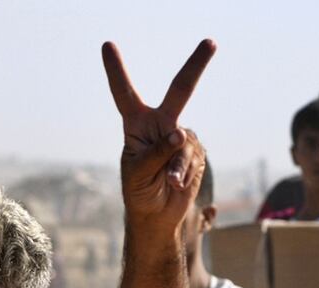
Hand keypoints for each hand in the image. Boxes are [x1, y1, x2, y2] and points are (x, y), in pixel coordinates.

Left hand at [102, 40, 215, 232]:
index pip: (124, 92)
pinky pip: (193, 158)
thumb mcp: (138, 172)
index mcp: (137, 124)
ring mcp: (181, 136)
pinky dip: (184, 172)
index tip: (107, 45)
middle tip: (211, 42)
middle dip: (197, 64)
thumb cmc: (138, 191)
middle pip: (180, 89)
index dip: (116, 69)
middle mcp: (160, 124)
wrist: (156, 214)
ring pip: (185, 142)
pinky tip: (175, 183)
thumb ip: (157, 152)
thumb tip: (180, 133)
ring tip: (166, 181)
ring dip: (176, 166)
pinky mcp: (195, 151)